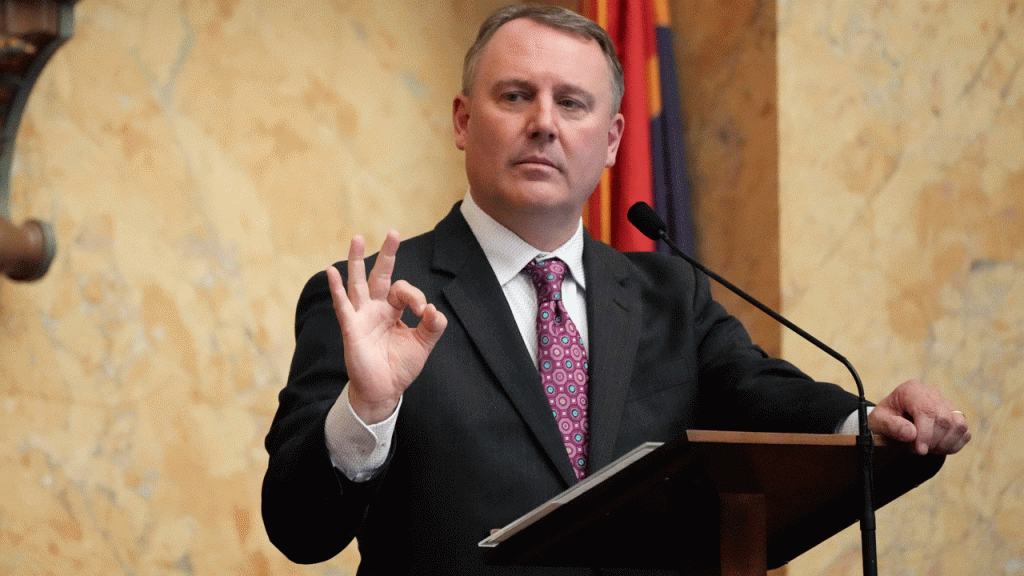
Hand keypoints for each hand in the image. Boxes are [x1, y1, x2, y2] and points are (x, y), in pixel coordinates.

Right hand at [327, 231, 447, 423]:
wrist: (384, 391)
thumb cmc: (400, 366)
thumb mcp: (423, 344)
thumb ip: (433, 326)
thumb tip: (435, 309)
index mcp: (393, 310)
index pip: (404, 291)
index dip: (416, 296)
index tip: (424, 312)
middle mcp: (376, 308)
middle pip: (380, 275)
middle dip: (387, 254)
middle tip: (393, 232)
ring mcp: (362, 316)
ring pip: (358, 283)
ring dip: (358, 261)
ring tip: (358, 238)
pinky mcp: (351, 328)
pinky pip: (343, 306)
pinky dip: (337, 288)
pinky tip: (332, 271)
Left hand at [867, 379, 970, 454]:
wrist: (892, 421)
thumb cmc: (885, 420)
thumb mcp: (878, 422)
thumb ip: (891, 426)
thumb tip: (912, 433)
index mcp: (911, 390)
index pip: (926, 410)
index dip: (926, 433)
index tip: (920, 450)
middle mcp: (932, 393)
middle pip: (944, 420)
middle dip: (932, 441)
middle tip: (916, 450)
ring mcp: (947, 403)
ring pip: (958, 426)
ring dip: (944, 444)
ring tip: (926, 448)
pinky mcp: (956, 415)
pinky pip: (964, 433)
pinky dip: (952, 445)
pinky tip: (936, 447)